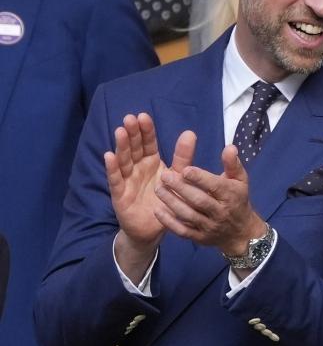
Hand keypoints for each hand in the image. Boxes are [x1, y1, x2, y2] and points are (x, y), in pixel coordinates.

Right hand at [105, 114, 194, 246]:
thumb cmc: (164, 201)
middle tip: (130, 118)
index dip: (146, 131)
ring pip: (123, 160)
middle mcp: (137, 168)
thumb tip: (190, 132)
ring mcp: (127, 179)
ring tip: (120, 131)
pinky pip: (115, 180)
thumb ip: (182, 157)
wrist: (152, 229)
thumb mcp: (177, 177)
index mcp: (151, 162)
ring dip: (121, 146)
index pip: (148, 143)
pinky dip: (112, 168)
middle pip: (134, 148)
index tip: (144, 116)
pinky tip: (109, 156)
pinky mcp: (120, 194)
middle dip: (132, 133)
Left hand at [154, 144, 264, 254]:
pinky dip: (169, 222)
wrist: (241, 232)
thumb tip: (230, 147)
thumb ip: (233, 164)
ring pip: (189, 215)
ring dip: (172, 203)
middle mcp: (220, 212)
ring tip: (158, 189)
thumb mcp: (240, 180)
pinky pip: (183, 231)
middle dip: (181, 188)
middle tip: (164, 176)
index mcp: (230, 196)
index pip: (215, 186)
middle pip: (199, 200)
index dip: (200, 178)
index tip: (184, 169)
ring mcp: (209, 227)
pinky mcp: (200, 238)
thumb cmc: (237, 200)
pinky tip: (158, 211)